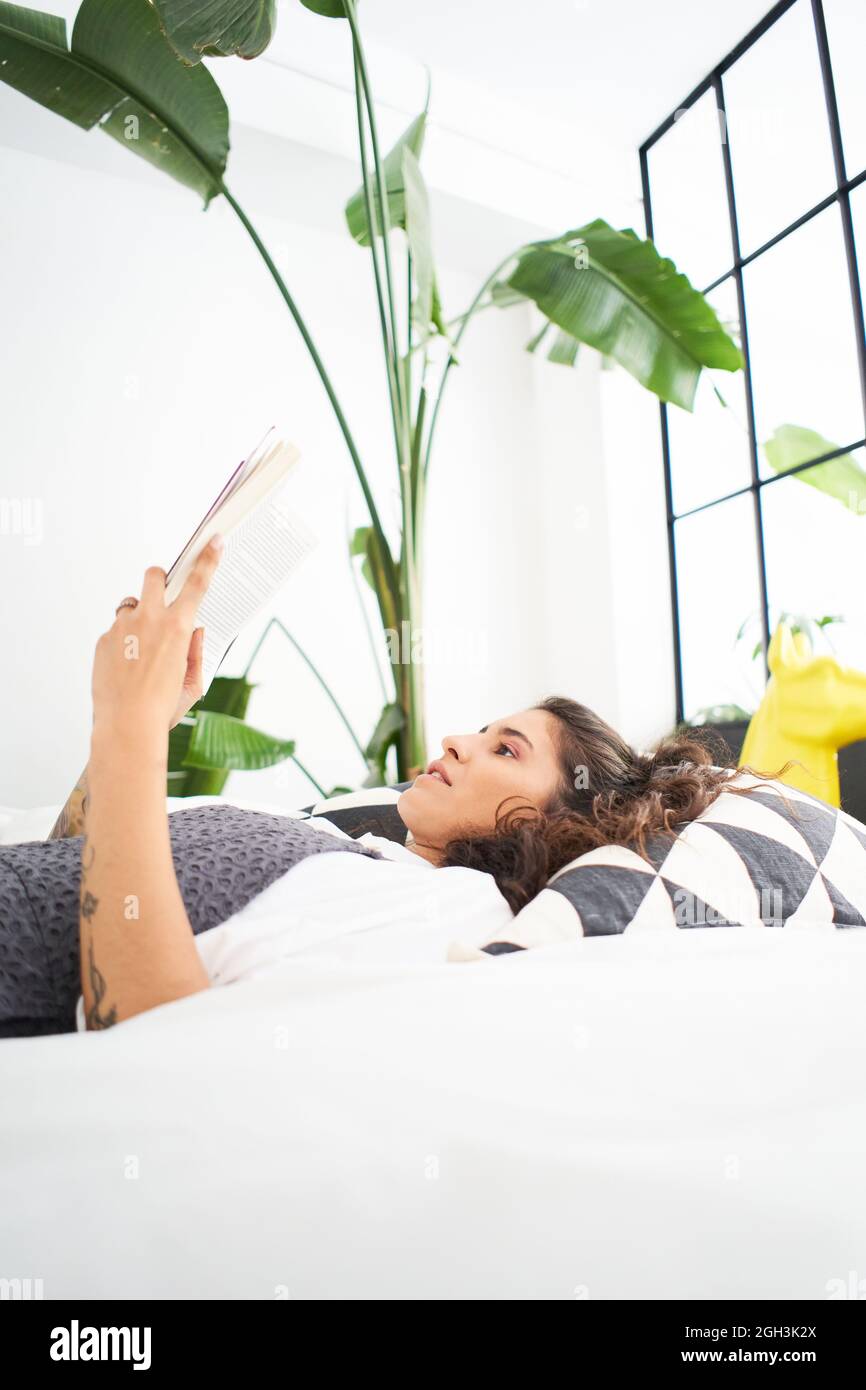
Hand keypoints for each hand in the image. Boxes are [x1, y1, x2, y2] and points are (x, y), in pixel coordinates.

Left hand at [91, 536, 223, 744]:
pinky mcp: (104, 640)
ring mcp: (123, 628)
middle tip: (162, 594)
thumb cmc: (163, 708)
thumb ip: (197, 652)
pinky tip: (127, 669)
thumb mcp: (193, 683)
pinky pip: (116, 632)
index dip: (208, 559)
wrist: (127, 727)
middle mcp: (149, 620)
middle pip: (154, 576)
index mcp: (178, 627)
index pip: (197, 584)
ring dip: (139, 618)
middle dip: (160, 578)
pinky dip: (123, 644)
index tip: (214, 540)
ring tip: (141, 650)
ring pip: (131, 606)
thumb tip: (195, 631)